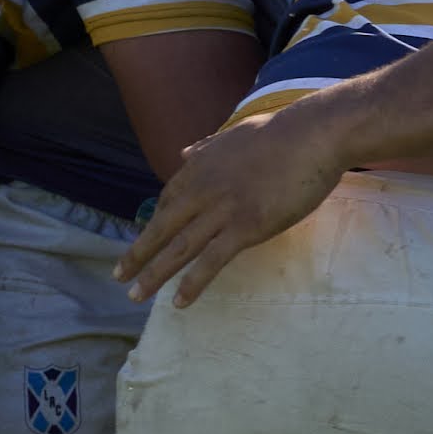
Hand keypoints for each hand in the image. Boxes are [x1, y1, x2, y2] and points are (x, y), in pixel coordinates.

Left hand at [116, 105, 347, 307]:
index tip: (147, 240)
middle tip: (119, 276)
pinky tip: (179, 301)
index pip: (169, 199)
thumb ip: (208, 146)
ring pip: (179, 248)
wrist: (313, 135)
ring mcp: (222, 210)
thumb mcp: (235, 133)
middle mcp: (203, 190)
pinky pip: (212, 260)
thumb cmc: (284, 132)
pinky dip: (193, 282)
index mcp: (200, 167)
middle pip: (163, 227)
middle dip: (138, 253)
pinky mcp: (246, 227)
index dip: (156, 222)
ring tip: (136, 295)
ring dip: (154, 274)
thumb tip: (184, 152)